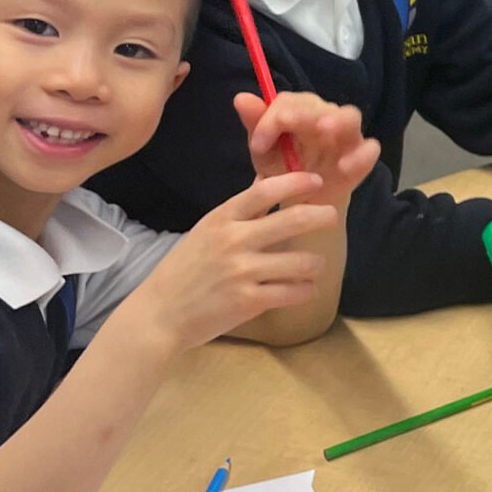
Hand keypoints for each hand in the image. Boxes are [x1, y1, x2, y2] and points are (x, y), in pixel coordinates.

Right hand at [119, 172, 341, 357]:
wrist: (159, 314)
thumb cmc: (186, 270)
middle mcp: (234, 241)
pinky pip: (295, 292)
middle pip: (293, 219)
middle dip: (321, 216)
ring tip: (312, 266)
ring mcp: (242, 272)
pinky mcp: (249, 301)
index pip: (264, 190)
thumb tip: (266, 178)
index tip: (317, 180)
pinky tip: (304, 289)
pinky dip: (306, 290)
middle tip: (332, 217)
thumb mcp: (207, 230)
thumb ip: (240, 209)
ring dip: (315, 263)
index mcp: (222, 218)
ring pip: (302, 261)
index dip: (296, 181)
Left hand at [235, 92, 378, 204]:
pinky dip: (361, 154)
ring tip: (324, 130)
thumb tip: (240, 98)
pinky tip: (343, 166)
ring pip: (350, 115)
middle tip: (288, 121)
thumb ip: (256, 124)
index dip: (272, 117)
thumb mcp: (264, 151)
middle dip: (304, 113)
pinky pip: (370, 149)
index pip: (288, 101)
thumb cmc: (283, 169)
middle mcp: (324, 116)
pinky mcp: (362, 156)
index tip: (257, 144)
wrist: (302, 201)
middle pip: (320, 104)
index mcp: (299, 111)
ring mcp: (346, 135)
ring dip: (338, 120)